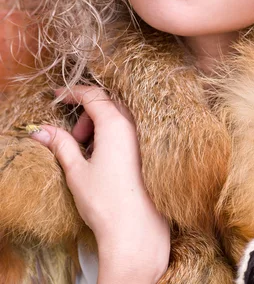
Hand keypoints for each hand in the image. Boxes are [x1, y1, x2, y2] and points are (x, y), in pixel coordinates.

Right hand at [30, 85, 169, 283]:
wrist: (134, 228)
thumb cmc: (106, 200)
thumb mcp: (76, 169)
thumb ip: (60, 144)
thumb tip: (41, 130)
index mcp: (115, 124)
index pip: (93, 95)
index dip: (73, 92)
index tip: (57, 96)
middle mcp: (131, 125)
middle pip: (106, 103)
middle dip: (85, 113)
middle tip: (73, 138)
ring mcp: (140, 137)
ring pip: (116, 115)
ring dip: (96, 124)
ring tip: (85, 151)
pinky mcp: (144, 150)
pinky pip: (125, 128)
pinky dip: (108, 133)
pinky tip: (100, 156)